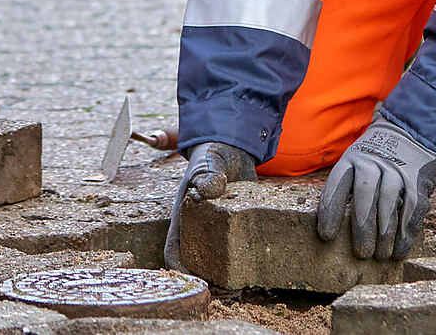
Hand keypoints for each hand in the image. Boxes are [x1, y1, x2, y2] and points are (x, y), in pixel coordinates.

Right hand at [164, 141, 256, 270]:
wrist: (235, 146)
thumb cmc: (212, 154)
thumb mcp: (209, 162)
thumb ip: (207, 173)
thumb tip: (210, 188)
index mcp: (185, 215)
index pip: (174, 250)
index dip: (179, 270)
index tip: (193, 283)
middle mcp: (200, 226)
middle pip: (198, 261)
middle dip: (208, 278)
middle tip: (225, 290)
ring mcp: (220, 227)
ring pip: (220, 258)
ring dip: (228, 272)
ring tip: (244, 282)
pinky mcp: (239, 224)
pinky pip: (241, 245)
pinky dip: (247, 256)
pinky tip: (261, 263)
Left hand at [316, 118, 435, 259]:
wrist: (411, 134)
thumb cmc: (374, 160)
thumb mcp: (355, 163)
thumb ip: (346, 190)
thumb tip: (333, 232)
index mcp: (351, 159)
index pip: (337, 185)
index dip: (330, 211)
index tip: (326, 236)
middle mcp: (373, 163)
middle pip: (365, 195)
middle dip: (362, 226)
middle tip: (361, 253)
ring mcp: (397, 170)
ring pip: (389, 202)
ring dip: (385, 233)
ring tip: (381, 256)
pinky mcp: (417, 180)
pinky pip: (411, 209)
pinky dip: (406, 232)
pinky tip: (399, 250)